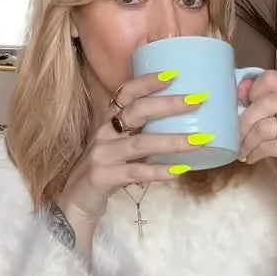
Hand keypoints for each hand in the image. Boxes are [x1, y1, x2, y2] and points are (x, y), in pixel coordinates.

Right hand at [57, 72, 205, 225]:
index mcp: (109, 121)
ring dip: (172, 141)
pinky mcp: (102, 177)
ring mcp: (101, 154)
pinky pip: (135, 173)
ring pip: (140, 143)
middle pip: (136, 111)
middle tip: (198, 101)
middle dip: (168, 105)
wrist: (76, 201)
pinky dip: (158, 171)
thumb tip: (183, 122)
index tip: (173, 74)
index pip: (126, 93)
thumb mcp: (119, 146)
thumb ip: (141, 133)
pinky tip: (178, 172)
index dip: (147, 82)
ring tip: (200, 140)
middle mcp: (104, 133)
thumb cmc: (106, 169)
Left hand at [237, 69, 276, 202]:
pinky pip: (269, 144)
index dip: (251, 92)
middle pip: (265, 101)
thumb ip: (260, 101)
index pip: (272, 78)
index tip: (242, 106)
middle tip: (238, 135)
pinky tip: (252, 158)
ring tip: (245, 149)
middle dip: (245, 120)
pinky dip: (255, 152)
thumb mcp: (272, 123)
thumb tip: (240, 85)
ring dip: (248, 140)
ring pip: (265, 124)